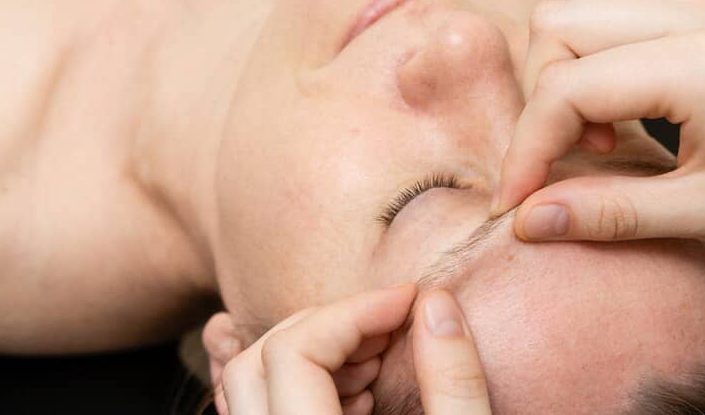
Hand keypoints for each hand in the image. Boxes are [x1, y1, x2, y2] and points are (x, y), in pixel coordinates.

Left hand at [204, 286, 491, 413]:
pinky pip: (258, 410)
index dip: (354, 312)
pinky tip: (358, 391)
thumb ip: (456, 385)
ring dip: (313, 351)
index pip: (293, 354)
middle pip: (257, 361)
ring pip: (247, 385)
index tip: (409, 301)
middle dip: (328, 323)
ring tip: (378, 359)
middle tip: (391, 324)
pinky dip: (301, 382)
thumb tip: (437, 304)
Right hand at [494, 0, 704, 266]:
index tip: (517, 199)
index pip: (566, 89)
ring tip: (596, 98)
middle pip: (561, 21)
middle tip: (577, 154)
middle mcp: (699, 14)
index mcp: (699, 66)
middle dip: (542, 96)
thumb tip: (523, 219)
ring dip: (572, 35)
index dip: (528, 149)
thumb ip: (602, 214)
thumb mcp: (698, 219)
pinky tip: (624, 49)